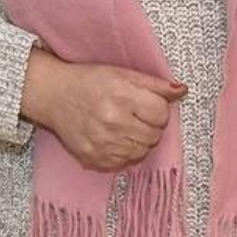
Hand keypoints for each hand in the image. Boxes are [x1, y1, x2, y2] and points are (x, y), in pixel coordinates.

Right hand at [19, 46, 186, 171]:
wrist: (54, 95)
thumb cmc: (89, 81)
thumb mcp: (121, 73)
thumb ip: (154, 84)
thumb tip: (182, 90)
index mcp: (123, 96)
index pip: (161, 114)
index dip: (158, 109)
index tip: (147, 104)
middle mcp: (113, 121)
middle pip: (154, 135)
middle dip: (150, 125)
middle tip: (134, 114)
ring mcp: (103, 143)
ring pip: (141, 151)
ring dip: (138, 140)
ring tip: (122, 125)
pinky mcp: (94, 159)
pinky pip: (124, 163)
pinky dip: (123, 152)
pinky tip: (112, 137)